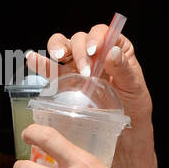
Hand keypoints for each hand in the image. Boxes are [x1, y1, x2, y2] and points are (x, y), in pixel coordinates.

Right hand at [26, 25, 152, 128]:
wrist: (124, 135)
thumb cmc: (134, 108)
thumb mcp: (135, 89)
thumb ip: (124, 69)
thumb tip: (112, 51)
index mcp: (115, 49)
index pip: (103, 32)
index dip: (96, 37)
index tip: (94, 51)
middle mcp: (95, 54)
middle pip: (80, 38)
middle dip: (79, 50)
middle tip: (84, 70)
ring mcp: (77, 66)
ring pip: (63, 46)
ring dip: (57, 47)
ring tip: (57, 56)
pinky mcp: (65, 81)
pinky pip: (50, 69)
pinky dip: (40, 62)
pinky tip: (33, 59)